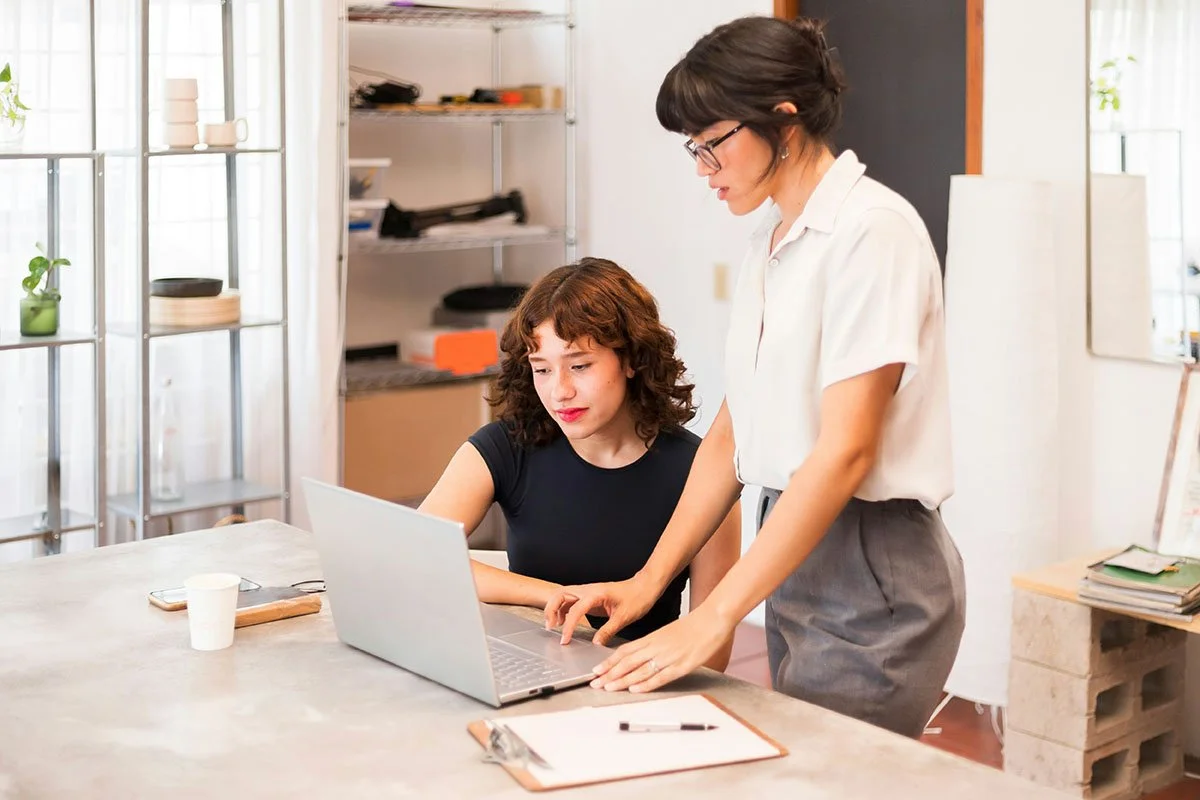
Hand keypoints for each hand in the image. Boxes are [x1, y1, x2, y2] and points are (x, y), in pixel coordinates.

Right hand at [543, 575, 658, 645]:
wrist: (644, 587)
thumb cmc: (637, 598)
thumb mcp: (623, 617)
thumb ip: (607, 631)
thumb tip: (595, 644)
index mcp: (596, 594)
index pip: (575, 610)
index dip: (568, 626)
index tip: (565, 640)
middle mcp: (588, 590)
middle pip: (560, 594)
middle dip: (551, 609)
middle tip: (550, 627)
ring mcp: (588, 591)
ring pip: (563, 595)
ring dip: (555, 608)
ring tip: (554, 625)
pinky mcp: (590, 596)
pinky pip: (571, 600)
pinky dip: (564, 610)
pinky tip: (565, 621)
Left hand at [589, 607, 734, 693]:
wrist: (713, 618)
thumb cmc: (693, 626)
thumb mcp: (668, 632)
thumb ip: (654, 644)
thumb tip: (642, 654)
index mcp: (653, 638)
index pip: (624, 651)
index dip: (609, 662)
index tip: (596, 670)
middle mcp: (657, 647)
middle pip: (627, 661)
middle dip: (609, 673)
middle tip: (594, 682)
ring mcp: (668, 657)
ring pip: (640, 670)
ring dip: (622, 680)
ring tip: (607, 687)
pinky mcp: (682, 665)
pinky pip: (661, 676)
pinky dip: (647, 684)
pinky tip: (635, 689)